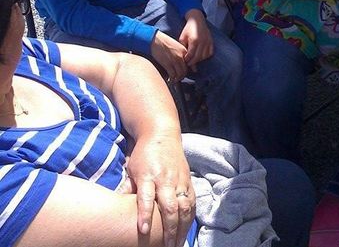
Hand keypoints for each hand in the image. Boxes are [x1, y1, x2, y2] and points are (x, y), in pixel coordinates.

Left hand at [124, 132, 194, 246]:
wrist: (162, 134)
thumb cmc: (144, 154)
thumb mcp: (132, 168)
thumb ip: (128, 188)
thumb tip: (115, 208)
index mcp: (148, 175)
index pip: (146, 197)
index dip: (145, 214)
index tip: (143, 231)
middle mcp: (166, 178)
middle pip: (169, 206)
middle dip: (168, 228)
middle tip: (166, 246)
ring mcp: (179, 180)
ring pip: (184, 206)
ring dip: (182, 228)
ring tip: (177, 244)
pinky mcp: (188, 181)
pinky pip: (192, 202)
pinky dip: (190, 218)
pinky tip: (186, 230)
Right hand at [150, 32, 187, 80]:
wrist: (155, 39)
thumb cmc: (164, 42)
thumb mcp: (176, 45)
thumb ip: (180, 53)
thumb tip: (182, 62)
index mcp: (184, 51)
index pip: (190, 63)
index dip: (188, 70)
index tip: (185, 73)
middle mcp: (181, 56)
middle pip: (185, 70)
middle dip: (182, 76)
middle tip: (178, 78)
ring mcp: (175, 60)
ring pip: (180, 74)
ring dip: (177, 79)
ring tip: (174, 80)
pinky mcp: (168, 64)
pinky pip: (172, 75)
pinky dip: (172, 79)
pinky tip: (169, 79)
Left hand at [179, 10, 213, 69]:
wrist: (197, 20)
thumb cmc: (188, 29)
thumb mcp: (182, 37)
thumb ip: (183, 47)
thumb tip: (183, 57)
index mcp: (194, 40)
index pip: (191, 55)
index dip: (187, 60)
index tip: (184, 61)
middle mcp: (202, 42)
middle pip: (198, 57)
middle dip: (192, 62)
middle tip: (188, 64)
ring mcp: (208, 42)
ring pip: (204, 56)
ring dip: (199, 60)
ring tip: (194, 60)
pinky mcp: (211, 41)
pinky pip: (210, 53)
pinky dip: (206, 56)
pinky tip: (201, 56)